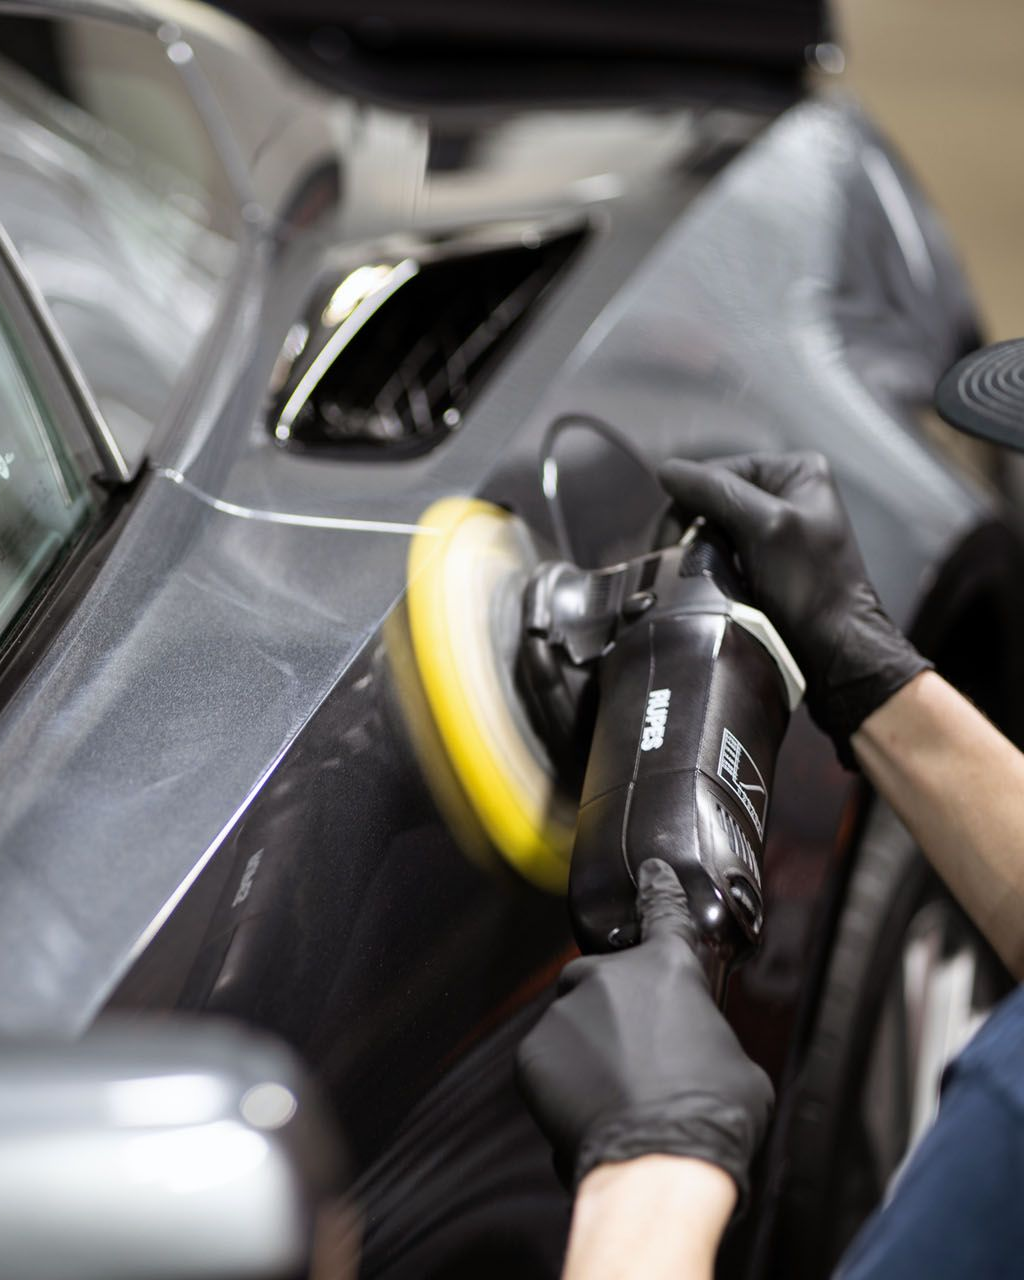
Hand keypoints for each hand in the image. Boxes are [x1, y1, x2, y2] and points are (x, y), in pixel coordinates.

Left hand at [516, 860, 773, 1203]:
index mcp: (669, 968)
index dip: (658, 887)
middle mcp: (611, 977)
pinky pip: (548, 1055)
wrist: (658, 1163)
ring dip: (590, 1045)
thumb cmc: (708, 1116)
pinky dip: (563, 1076)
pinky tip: (591, 1106)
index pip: (664, 909)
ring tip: (616, 1092)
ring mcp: (567, 1011)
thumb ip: (707, 1034)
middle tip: (638, 1054)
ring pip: (574, 1017)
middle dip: (616, 1007)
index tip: (650, 872)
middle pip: (606, 977)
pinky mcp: (534, 1051)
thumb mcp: (736, 1061)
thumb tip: (699, 1051)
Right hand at [658, 451, 930, 764]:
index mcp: (796, 473)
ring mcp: (775, 531)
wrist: (832, 655)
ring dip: (693, 553)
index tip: (668, 544)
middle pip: (712, 501)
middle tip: (668, 565)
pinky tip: (695, 587)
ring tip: (678, 579)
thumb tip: (665, 471)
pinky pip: (720, 555)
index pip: (718, 473)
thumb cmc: (809, 586)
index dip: (688, 503)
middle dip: (690, 531)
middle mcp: (786, 495)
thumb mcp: (766, 526)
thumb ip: (717, 491)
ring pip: (712, 530)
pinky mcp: (763, 566)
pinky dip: (704, 569)